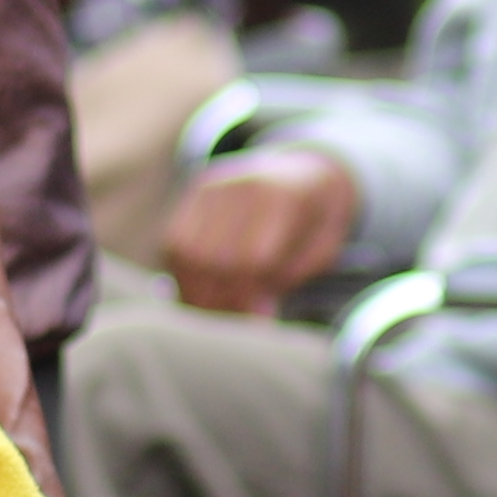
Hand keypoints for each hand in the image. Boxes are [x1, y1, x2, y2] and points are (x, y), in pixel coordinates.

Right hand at [161, 149, 357, 320]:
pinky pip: (174, 239)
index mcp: (284, 197)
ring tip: (215, 312)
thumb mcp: (321, 248)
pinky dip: (181, 272)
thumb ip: (289, 276)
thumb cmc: (316, 221)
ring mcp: (216, 185)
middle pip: (214, 256)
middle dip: (220, 299)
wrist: (304, 173)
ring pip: (186, 250)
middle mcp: (243, 184)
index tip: (256, 321)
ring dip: (195, 290)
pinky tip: (199, 290)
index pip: (253, 258)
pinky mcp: (197, 191)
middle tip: (233, 324)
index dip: (249, 298)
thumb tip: (255, 313)